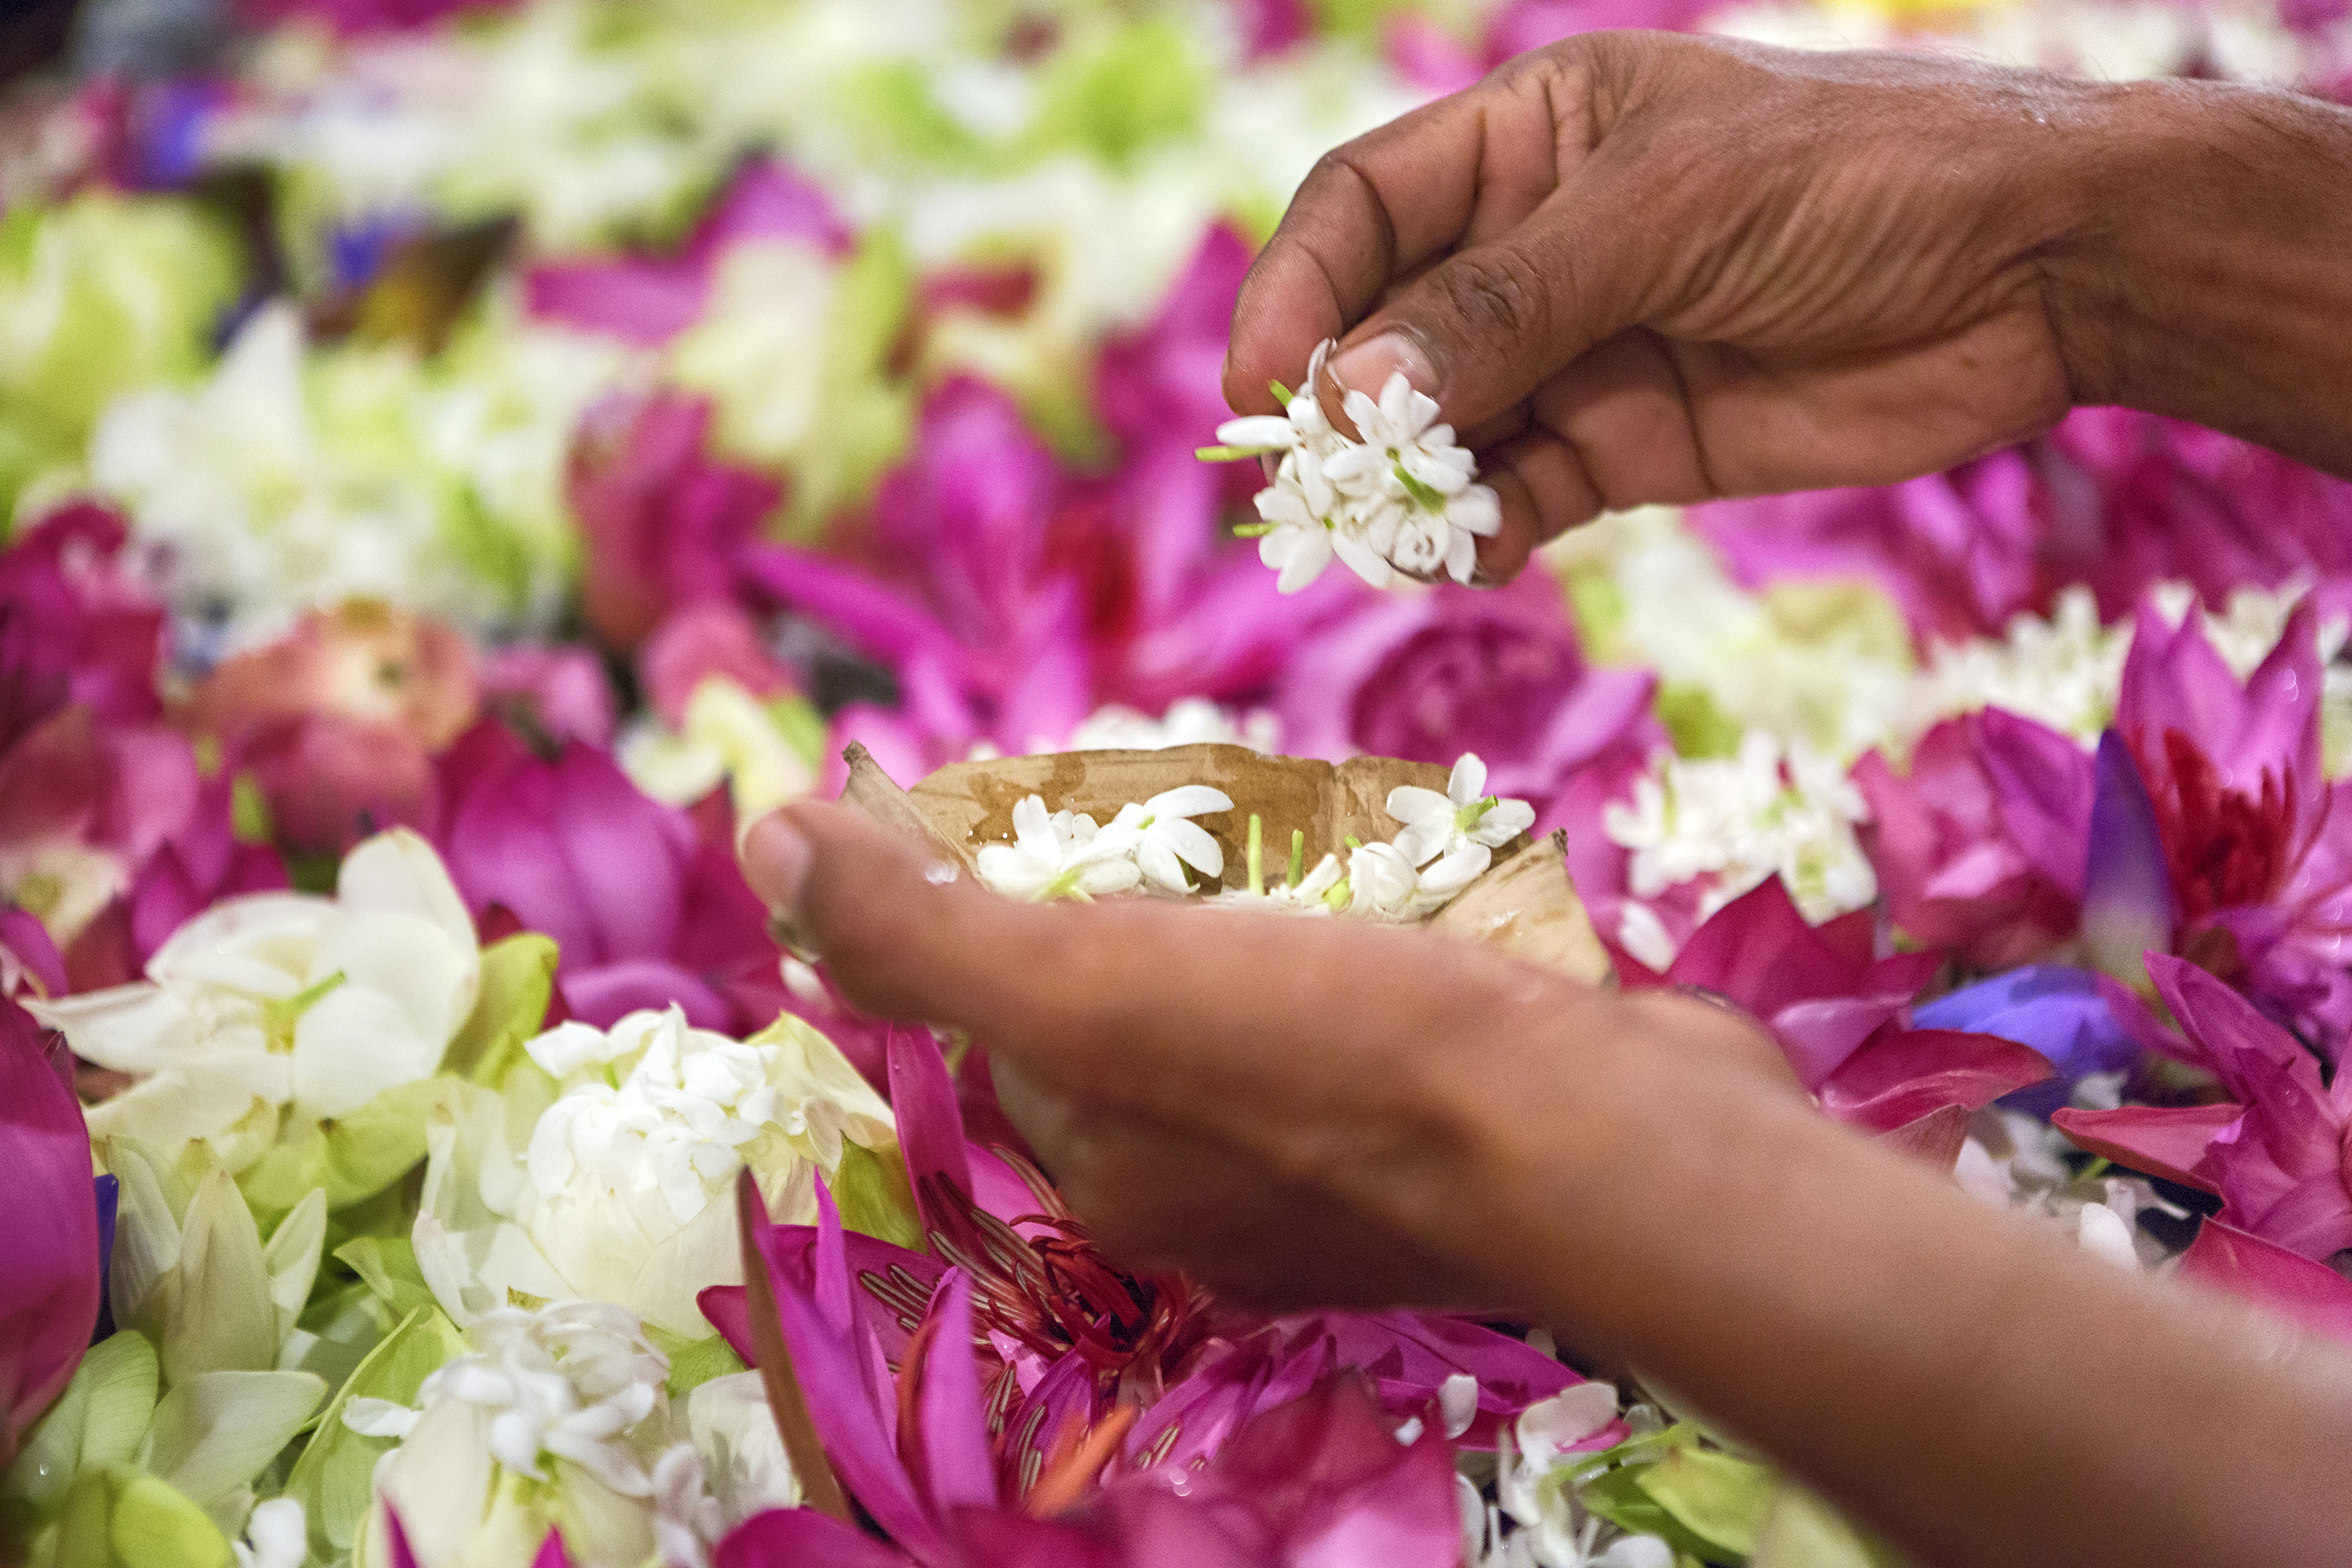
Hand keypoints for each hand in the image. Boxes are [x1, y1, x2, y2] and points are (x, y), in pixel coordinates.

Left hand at [743, 800, 2351, 1567]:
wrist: (1614, 1145)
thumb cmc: (1340, 1060)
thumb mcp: (1091, 985)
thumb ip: (927, 930)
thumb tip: (765, 845)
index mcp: (1102, 1165)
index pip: (1004, 1004)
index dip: (995, 883)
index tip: (1030, 782)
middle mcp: (1204, 1186)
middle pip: (1132, 995)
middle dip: (1132, 881)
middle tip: (1168, 777)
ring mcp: (1336, 1164)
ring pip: (1253, 993)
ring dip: (1254, 894)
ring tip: (1284, 801)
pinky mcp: (1449, 1118)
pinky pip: (1365, 998)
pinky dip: (1363, 928)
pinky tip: (1402, 869)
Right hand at [1226, 31, 2351, 581]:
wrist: (2037, 274)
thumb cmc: (1853, 181)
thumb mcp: (1662, 215)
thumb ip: (1505, 307)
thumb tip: (1353, 395)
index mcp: (1530, 137)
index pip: (1364, 208)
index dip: (1299, 287)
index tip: (1263, 381)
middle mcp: (1535, 245)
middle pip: (1387, 329)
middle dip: (1345, 406)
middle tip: (1318, 484)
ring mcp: (1580, 350)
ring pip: (1444, 427)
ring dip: (1409, 483)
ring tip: (1392, 533)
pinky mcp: (1628, 444)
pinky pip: (1519, 495)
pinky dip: (1485, 531)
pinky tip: (1474, 554)